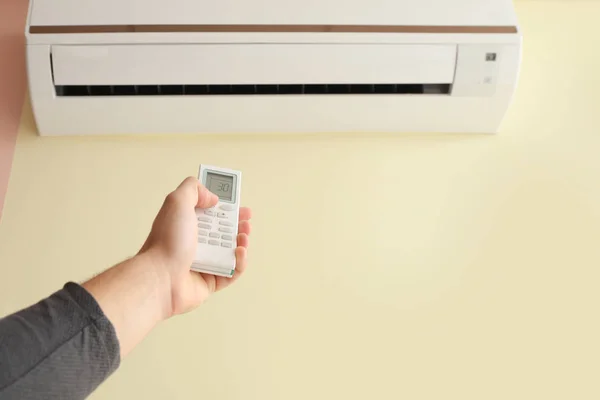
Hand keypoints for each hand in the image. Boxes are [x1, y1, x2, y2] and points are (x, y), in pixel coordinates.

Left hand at [140, 177, 251, 316]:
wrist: (161, 277)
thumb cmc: (166, 243)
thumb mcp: (176, 202)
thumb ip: (193, 189)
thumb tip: (212, 197)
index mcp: (185, 224)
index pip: (208, 210)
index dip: (223, 205)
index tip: (235, 202)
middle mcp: (193, 242)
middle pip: (222, 229)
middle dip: (237, 222)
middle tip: (245, 219)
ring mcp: (203, 262)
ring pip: (230, 250)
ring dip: (242, 241)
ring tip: (243, 235)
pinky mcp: (211, 280)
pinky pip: (232, 272)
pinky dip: (240, 262)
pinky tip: (239, 253)